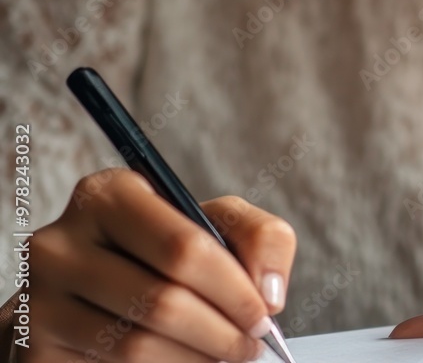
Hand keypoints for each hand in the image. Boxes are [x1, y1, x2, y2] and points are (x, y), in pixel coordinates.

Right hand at [12, 167, 295, 361]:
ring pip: (137, 345)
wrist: (92, 292)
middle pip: (163, 300)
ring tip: (226, 356)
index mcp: (107, 195)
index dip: (233, 287)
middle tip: (252, 344)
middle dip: (222, 330)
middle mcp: (60, 244)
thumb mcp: (215, 223)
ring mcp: (38, 301)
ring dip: (197, 359)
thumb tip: (269, 291)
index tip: (264, 313)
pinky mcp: (34, 351)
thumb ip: (260, 236)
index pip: (183, 247)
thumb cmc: (164, 250)